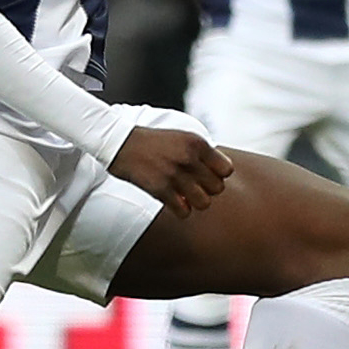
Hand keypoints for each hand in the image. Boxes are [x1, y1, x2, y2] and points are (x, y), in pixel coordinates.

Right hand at [111, 124, 233, 212]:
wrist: (120, 142)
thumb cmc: (152, 142)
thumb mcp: (182, 137)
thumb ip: (202, 152)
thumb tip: (221, 171)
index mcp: (197, 143)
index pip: (227, 170)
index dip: (219, 175)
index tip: (207, 175)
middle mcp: (188, 157)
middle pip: (218, 188)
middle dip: (208, 190)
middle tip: (195, 186)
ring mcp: (174, 174)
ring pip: (204, 203)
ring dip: (195, 202)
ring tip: (186, 196)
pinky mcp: (160, 188)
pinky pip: (183, 211)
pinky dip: (181, 210)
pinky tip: (174, 202)